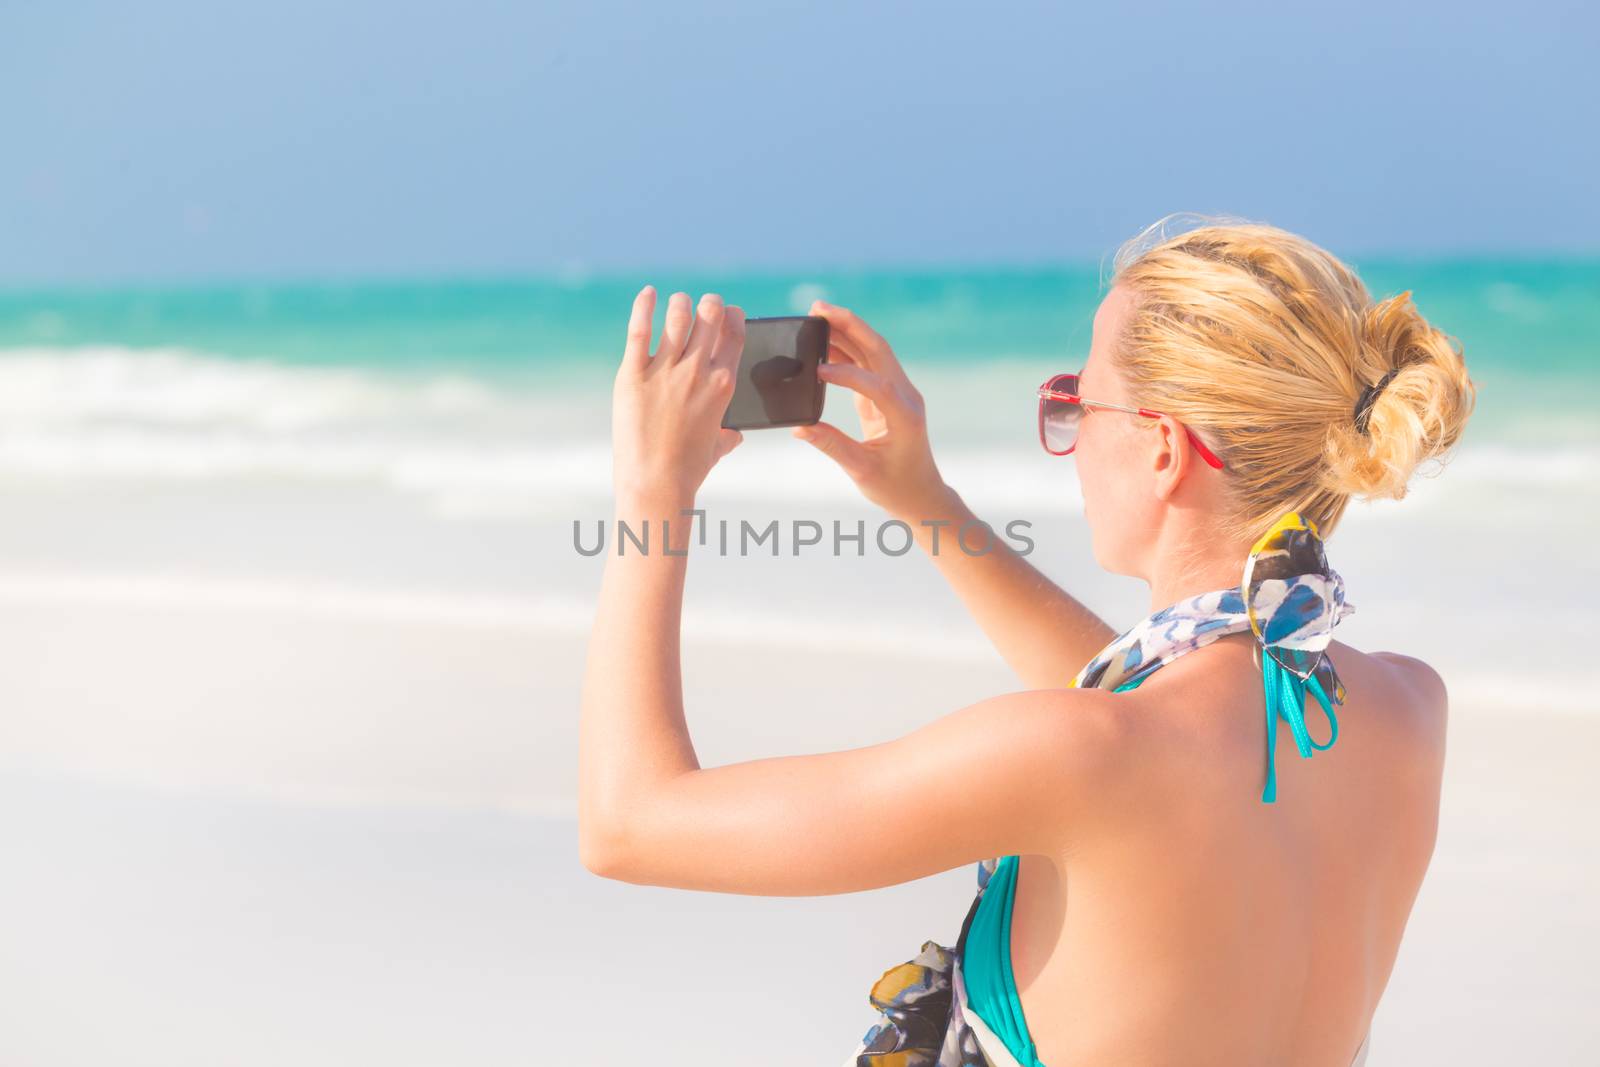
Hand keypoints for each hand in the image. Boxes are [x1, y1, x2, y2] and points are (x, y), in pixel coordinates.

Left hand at [612, 287, 746, 503]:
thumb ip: (728, 436)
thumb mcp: (716, 448)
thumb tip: (736, 436)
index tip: (727, 312)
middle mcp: (697, 372)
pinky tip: (647, 293)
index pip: (735, 333)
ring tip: (677, 303)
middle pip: (708, 315)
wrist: (656, 483)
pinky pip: (639, 330)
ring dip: (680, 304)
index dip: (733, 315)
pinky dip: (644, 306)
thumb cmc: (688, 470)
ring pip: (677, 316)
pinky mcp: (633, 375)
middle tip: (703, 304)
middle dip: (708, 303)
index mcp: (723, 385)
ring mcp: (665, 371)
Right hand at [792, 300, 952, 520]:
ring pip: (872, 351)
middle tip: (818, 307)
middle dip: (849, 324)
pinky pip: (867, 365)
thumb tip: (799, 427)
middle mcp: (906, 396)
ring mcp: (898, 392)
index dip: (847, 374)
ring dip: (845, 331)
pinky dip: (845, 351)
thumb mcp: (862, 471)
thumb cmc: (896, 487)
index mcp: (905, 416)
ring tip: (815, 316)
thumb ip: (831, 446)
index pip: (876, 385)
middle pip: (878, 349)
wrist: (921, 495)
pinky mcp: (887, 395)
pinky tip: (821, 345)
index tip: (817, 371)